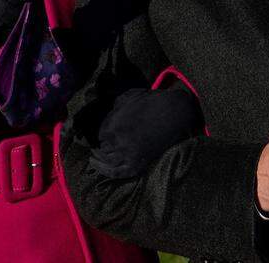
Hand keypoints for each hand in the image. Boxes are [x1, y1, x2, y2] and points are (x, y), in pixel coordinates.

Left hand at [89, 86, 203, 178]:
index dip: (99, 135)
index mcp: (112, 125)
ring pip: (107, 162)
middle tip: (95, 147)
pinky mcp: (139, 162)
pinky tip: (103, 169)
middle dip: (99, 147)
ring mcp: (129, 154)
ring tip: (94, 159)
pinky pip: (119, 173)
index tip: (99, 135)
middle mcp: (118, 142)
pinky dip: (108, 173)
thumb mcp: (128, 96)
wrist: (174, 112)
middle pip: (101, 149)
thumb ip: (112, 105)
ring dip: (99, 161)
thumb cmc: (151, 101)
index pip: (98, 135)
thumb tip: (102, 107)